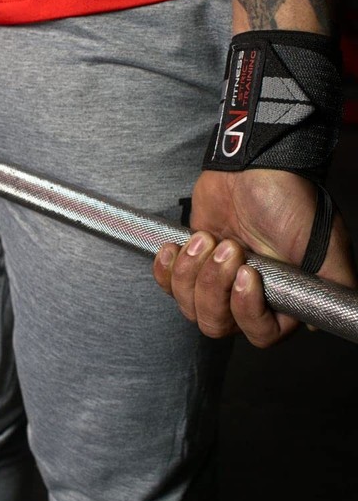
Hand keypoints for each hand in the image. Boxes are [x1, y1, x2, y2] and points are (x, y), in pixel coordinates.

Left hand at [153, 169, 356, 346]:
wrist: (250, 167)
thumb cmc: (288, 200)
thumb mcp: (323, 243)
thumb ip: (332, 284)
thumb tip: (330, 320)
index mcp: (280, 298)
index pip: (259, 333)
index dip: (246, 309)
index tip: (246, 273)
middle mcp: (247, 295)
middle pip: (216, 323)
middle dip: (213, 285)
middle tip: (227, 246)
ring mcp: (216, 280)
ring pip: (188, 306)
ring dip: (192, 271)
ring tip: (206, 237)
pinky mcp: (190, 262)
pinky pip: (167, 284)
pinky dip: (166, 269)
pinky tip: (175, 247)